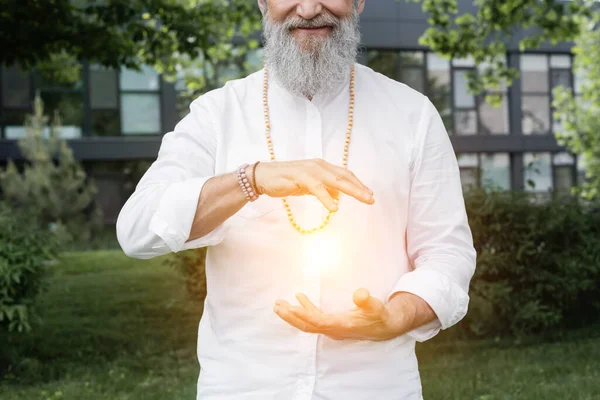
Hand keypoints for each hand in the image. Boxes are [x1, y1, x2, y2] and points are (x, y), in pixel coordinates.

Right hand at [254, 159, 373, 211]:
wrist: (263, 177)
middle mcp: (319, 166)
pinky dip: (327, 198)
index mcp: (322, 167)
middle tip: (371, 198)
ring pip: (335, 181)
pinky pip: (317, 188)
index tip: (369, 194)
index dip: (358, 184)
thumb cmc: (285, 181)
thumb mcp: (308, 185)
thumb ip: (323, 188)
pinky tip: (334, 207)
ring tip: (363, 200)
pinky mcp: (300, 177)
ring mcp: (310, 170)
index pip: (344, 174)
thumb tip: (337, 196)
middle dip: (359, 188)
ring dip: (351, 190)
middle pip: (344, 176)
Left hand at [273, 288, 405, 340]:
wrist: (386, 327)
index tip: (290, 306)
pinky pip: (313, 320)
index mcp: (342, 325)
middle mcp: (334, 330)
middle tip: (276, 306)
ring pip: (308, 324)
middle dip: (291, 317)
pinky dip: (304, 311)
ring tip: (279, 304)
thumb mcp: (377, 306)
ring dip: (293, 314)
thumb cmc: (380, 315)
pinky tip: (299, 300)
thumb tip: (360, 293)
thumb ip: (368, 301)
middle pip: (307, 326)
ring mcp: (332, 329)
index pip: (319, 322)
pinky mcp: (332, 325)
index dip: (304, 314)